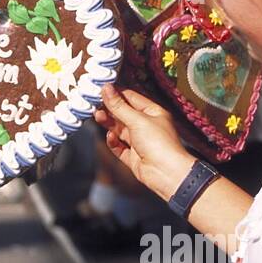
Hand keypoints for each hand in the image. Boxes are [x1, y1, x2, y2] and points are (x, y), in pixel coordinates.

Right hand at [92, 85, 195, 201]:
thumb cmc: (160, 144)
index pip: (132, 98)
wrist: (166, 174)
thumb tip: (106, 88)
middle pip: (123, 113)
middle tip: (95, 104)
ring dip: (109, 123)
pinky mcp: (133, 156)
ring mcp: (139, 141)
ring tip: (98, 117)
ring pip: (119, 129)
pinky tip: (111, 137)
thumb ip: (119, 106)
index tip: (101, 88)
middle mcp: (146, 126)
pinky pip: (119, 146)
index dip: (116, 93)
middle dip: (109, 109)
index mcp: (153, 113)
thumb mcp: (137, 120)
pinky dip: (113, 141)